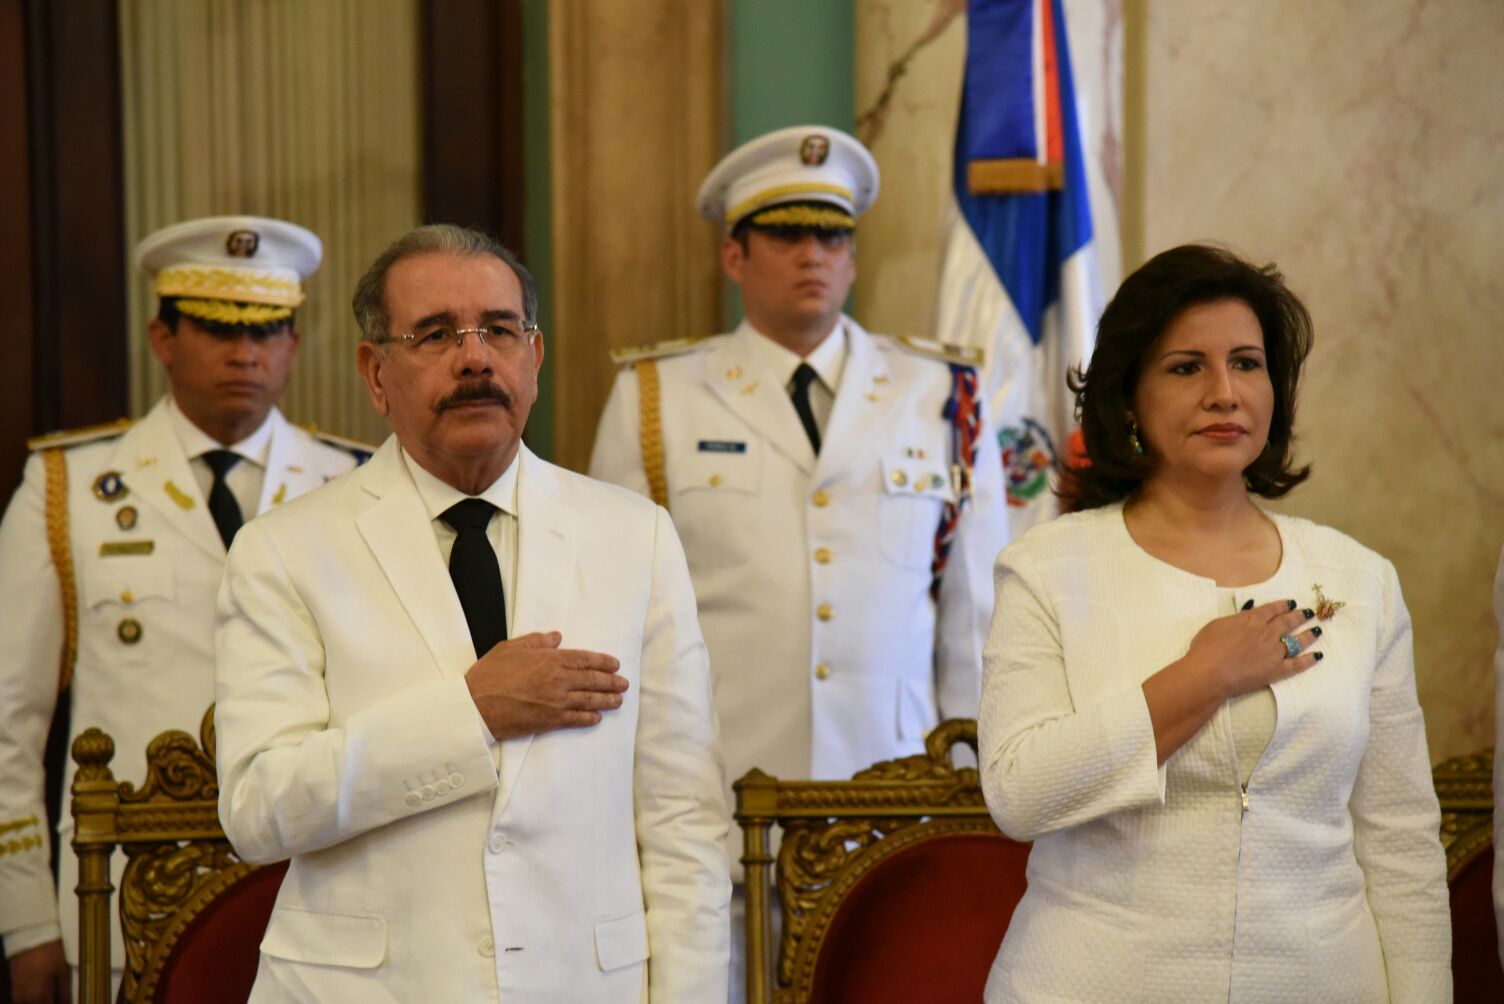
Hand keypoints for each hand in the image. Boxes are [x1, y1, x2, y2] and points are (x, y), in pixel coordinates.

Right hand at [8, 940, 70, 1003]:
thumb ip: (65, 992)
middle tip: (62, 992)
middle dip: (53, 1001)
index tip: (67, 1000)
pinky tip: (46, 982)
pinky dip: (37, 994)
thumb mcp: (63, 971)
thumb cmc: (49, 951)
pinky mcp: (14, 986)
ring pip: (34, 1003)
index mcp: (38, 997)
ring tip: (55, 985)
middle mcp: (24, 999)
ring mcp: (17, 993)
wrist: (29, 935)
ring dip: (45, 998)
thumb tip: (68, 1003)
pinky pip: (27, 997)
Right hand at [465, 631, 626, 739]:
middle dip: (611, 681)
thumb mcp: (511, 648)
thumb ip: (536, 641)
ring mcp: (556, 702)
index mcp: (550, 660)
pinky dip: (589, 718)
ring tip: (618, 700)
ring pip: (589, 700)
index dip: (603, 662)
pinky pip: (576, 719)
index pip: (585, 659)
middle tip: (623, 683)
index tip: (615, 664)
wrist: (475, 706)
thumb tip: (557, 637)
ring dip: (607, 700)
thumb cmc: (489, 675)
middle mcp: (558, 680)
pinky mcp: (550, 721)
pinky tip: (597, 718)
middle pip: (592, 680)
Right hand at [1186, 598, 1322, 699]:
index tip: (1292, 603)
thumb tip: (1246, 614)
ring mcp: (1274, 652)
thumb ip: (1235, 619)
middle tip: (1308, 613)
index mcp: (1252, 620)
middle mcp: (1267, 633)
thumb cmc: (1206, 648)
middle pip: (1287, 622)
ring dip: (1309, 634)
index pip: (1272, 609)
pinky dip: (1310, 660)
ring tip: (1318, 630)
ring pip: (1297, 641)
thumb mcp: (1217, 624)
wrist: (1209, 672)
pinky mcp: (1277, 671)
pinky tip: (1319, 656)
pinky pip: (1298, 664)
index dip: (1283, 605)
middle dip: (1299, 616)